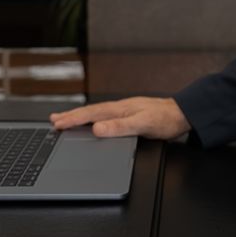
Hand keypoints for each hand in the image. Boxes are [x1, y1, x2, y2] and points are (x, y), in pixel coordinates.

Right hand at [49, 97, 189, 139]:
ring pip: (95, 114)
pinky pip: (104, 116)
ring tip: (65, 119)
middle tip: (53, 120)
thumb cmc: (165, 119)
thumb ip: (120, 127)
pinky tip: (91, 122)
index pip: (90, 115)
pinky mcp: (128, 115)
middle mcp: (119, 108)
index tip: (57, 124)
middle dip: (70, 116)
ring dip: (79, 116)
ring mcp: (123, 111)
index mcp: (119, 109)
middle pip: (89, 112)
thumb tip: (98, 128)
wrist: (182, 114)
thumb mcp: (143, 124)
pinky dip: (92, 119)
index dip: (72, 119)